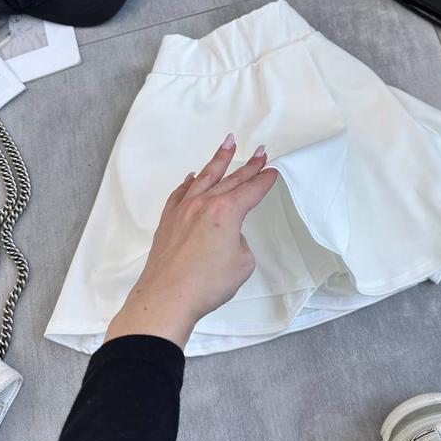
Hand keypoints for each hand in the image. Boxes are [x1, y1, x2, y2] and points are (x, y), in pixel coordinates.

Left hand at [104, 134, 277, 348]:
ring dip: (219, 160)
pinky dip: (189, 182)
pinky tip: (193, 176)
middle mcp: (204, 204)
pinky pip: (181, 193)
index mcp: (227, 211)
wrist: (167, 297)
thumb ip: (239, 241)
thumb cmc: (206, 284)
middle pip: (232, 179)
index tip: (272, 171)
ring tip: (228, 143)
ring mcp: (183, 210)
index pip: (251, 191)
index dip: (264, 180)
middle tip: (260, 152)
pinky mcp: (168, 221)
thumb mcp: (242, 263)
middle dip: (249, 165)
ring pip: (205, 177)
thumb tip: (227, 237)